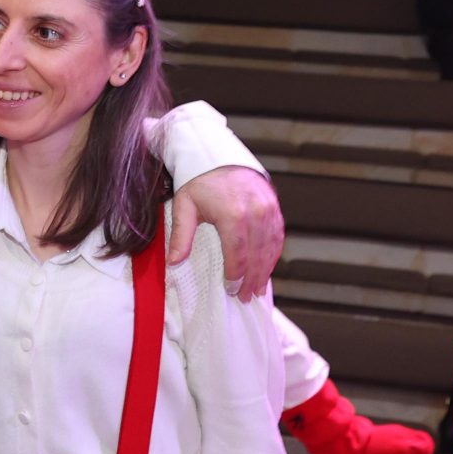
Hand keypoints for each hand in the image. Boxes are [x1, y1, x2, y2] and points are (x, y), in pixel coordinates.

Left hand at [167, 166, 282, 299]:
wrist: (220, 156)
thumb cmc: (200, 182)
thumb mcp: (184, 206)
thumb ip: (181, 235)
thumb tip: (174, 263)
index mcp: (232, 214)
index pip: (238, 253)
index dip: (236, 275)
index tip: (230, 289)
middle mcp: (255, 213)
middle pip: (257, 255)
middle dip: (251, 279)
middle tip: (245, 297)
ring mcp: (269, 210)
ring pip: (270, 248)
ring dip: (265, 271)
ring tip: (257, 289)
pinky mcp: (275, 208)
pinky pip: (278, 237)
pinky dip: (273, 255)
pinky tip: (267, 268)